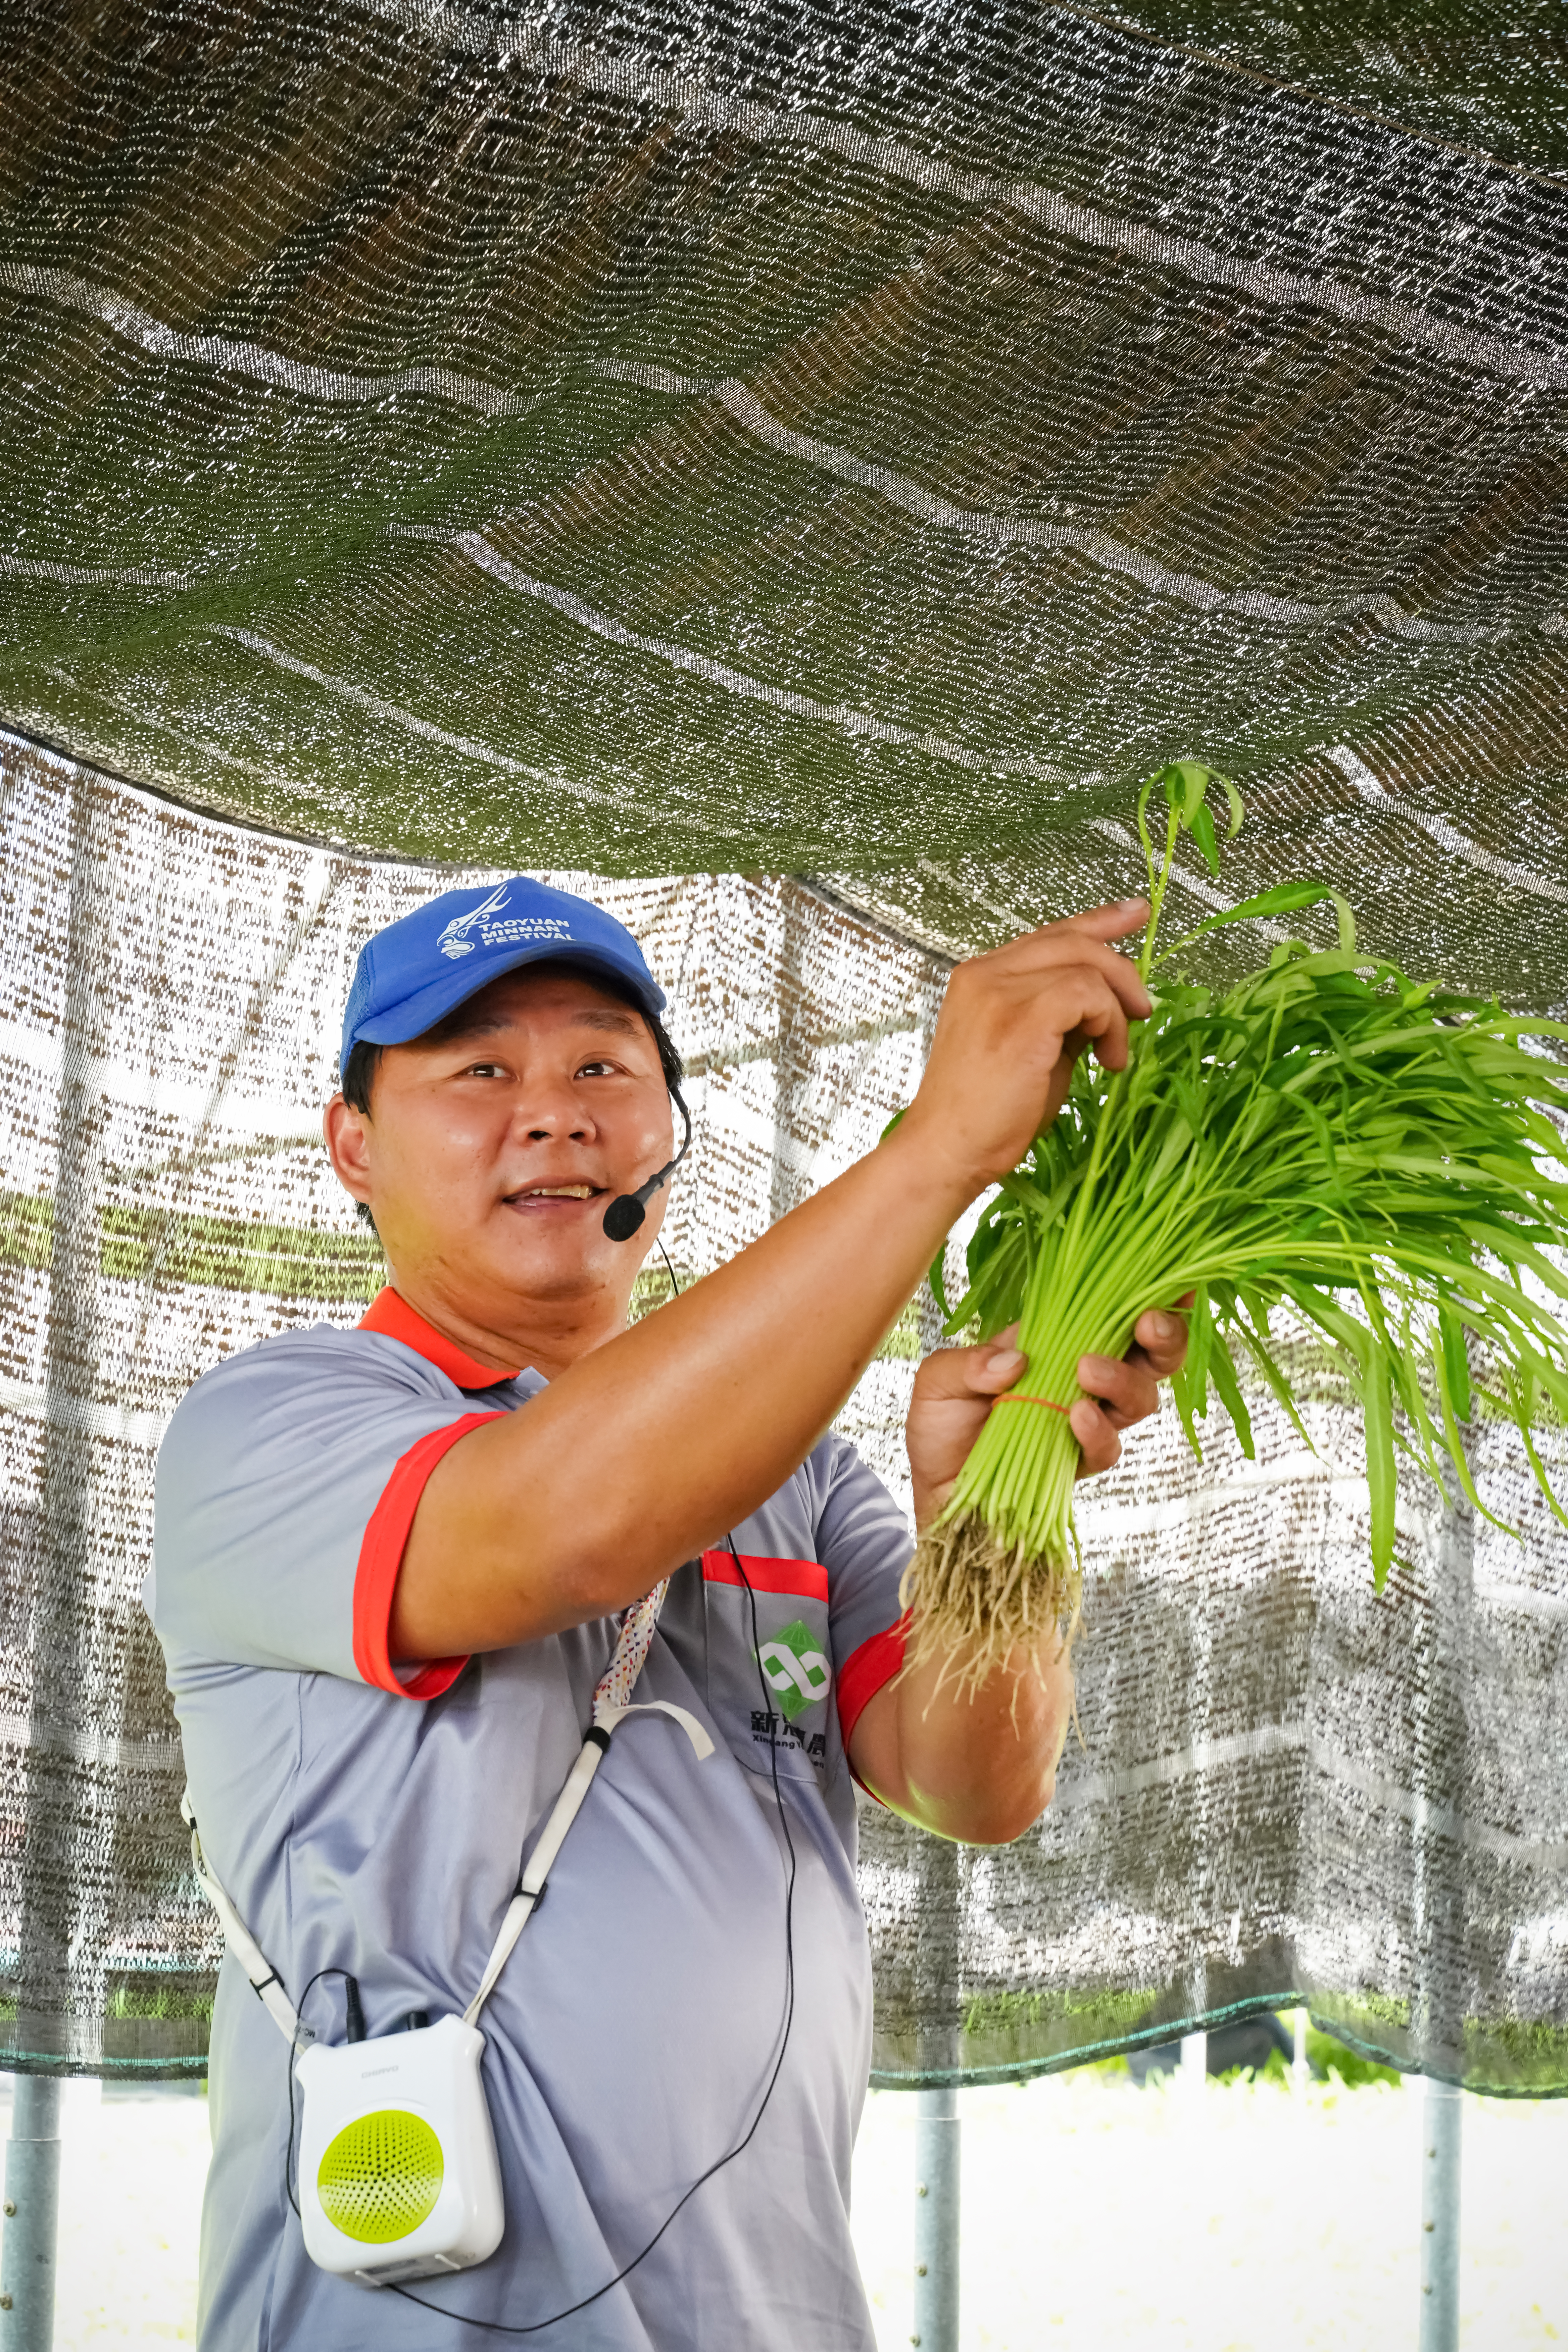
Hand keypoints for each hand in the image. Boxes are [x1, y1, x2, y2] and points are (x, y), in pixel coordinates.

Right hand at [890, 902, 1152, 1206]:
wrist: (947, 1151)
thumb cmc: (987, 1115)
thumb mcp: (1031, 1049)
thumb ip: (1060, 1016)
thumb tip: (1105, 1003)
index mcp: (982, 977)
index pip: (1049, 934)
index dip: (1098, 920)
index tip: (1135, 913)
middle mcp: (985, 973)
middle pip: (1073, 940)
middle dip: (1121, 970)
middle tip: (1142, 1008)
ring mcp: (998, 990)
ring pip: (1086, 966)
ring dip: (1115, 1010)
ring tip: (1114, 1054)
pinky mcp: (1020, 1016)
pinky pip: (1086, 993)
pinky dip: (1108, 1022)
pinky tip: (1107, 1058)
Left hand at [906, 1301, 1190, 1531]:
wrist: (935, 1491)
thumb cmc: (941, 1427)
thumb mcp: (938, 1381)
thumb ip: (968, 1363)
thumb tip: (1018, 1358)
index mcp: (1057, 1345)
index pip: (1111, 1314)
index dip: (1149, 1297)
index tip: (1170, 1283)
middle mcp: (1082, 1380)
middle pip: (1149, 1356)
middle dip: (1164, 1337)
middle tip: (1148, 1324)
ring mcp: (1086, 1422)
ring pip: (1139, 1398)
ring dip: (1123, 1379)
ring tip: (1089, 1371)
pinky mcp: (1079, 1463)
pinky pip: (1107, 1448)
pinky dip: (1098, 1431)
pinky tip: (1076, 1417)